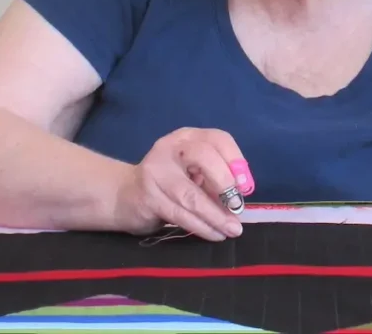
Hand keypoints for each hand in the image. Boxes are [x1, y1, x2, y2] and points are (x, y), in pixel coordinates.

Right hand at [114, 127, 253, 241]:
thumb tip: (240, 198)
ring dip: (216, 215)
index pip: (217, 138)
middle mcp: (170, 148)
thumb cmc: (169, 182)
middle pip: (203, 156)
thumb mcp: (193, 171)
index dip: (236, 160)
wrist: (124, 195)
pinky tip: (214, 234)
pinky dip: (201, 227)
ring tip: (232, 229)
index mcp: (187, 137)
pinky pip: (179, 214)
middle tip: (238, 207)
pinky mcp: (147, 197)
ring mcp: (155, 171)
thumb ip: (215, 178)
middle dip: (225, 183)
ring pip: (191, 195)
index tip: (246, 186)